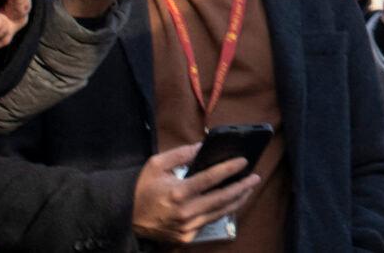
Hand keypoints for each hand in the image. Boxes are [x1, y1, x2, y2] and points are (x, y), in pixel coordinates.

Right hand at [132, 143, 260, 242]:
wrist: (127, 218)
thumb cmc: (143, 188)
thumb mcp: (157, 164)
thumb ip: (182, 154)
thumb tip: (204, 146)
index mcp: (178, 193)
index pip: (211, 179)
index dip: (229, 169)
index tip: (244, 161)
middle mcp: (185, 212)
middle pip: (222, 198)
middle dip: (242, 187)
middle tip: (255, 177)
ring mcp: (187, 227)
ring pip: (220, 213)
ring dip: (237, 200)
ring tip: (248, 188)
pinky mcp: (186, 237)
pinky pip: (209, 222)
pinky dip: (222, 211)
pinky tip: (230, 201)